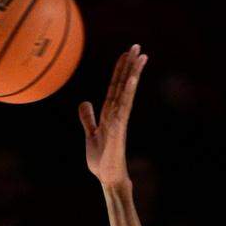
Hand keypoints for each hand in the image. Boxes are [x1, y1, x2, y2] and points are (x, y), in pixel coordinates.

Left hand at [80, 46, 147, 193]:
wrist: (107, 179)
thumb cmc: (101, 161)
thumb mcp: (91, 135)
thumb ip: (88, 118)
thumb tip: (85, 102)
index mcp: (110, 113)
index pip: (116, 86)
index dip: (120, 70)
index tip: (126, 54)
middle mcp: (117, 113)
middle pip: (123, 84)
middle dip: (130, 65)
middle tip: (138, 46)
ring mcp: (120, 120)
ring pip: (127, 92)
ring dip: (133, 73)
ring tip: (141, 56)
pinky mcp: (119, 129)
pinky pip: (124, 106)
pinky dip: (128, 92)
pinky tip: (132, 79)